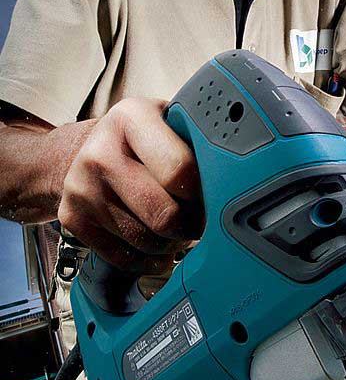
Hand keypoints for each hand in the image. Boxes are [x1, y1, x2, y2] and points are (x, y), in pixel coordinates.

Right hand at [58, 98, 200, 272]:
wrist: (86, 150)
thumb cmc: (142, 141)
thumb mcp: (170, 123)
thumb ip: (198, 143)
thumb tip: (239, 179)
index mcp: (131, 119)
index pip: (180, 171)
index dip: (204, 194)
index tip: (213, 197)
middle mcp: (100, 152)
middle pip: (164, 216)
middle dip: (191, 226)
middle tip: (199, 221)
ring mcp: (82, 188)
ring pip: (147, 242)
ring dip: (171, 244)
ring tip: (177, 229)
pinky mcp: (73, 218)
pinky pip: (125, 258)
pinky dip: (149, 260)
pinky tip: (157, 245)